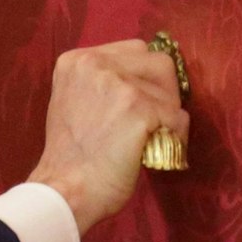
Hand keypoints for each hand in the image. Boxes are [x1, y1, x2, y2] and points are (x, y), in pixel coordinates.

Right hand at [28, 39, 190, 234]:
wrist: (64, 191)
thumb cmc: (69, 158)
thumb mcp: (72, 101)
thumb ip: (100, 84)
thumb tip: (140, 81)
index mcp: (77, 60)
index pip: (134, 50)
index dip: (144, 78)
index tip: (140, 103)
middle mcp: (96, 64)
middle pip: (159, 63)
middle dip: (164, 92)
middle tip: (155, 121)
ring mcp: (119, 86)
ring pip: (170, 93)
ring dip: (167, 118)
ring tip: (151, 141)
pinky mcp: (140, 110)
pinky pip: (177, 119)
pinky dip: (175, 138)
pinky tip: (156, 153)